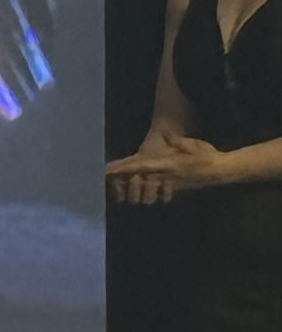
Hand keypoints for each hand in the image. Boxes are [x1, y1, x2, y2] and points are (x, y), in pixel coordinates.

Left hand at [111, 135, 225, 203]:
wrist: (222, 171)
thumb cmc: (207, 155)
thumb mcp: (193, 144)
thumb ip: (177, 141)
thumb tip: (166, 136)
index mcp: (168, 164)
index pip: (142, 166)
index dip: (124, 169)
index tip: (109, 171)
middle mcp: (167, 177)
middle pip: (140, 181)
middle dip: (124, 182)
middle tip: (108, 181)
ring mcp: (172, 186)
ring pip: (147, 191)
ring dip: (133, 190)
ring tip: (118, 189)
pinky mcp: (176, 192)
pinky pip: (159, 195)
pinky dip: (149, 194)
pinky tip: (139, 194)